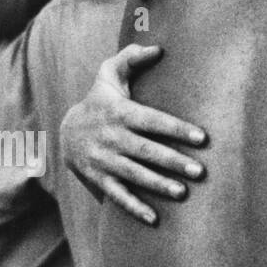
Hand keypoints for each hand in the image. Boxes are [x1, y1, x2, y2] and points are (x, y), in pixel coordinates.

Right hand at [61, 44, 206, 225]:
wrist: (64, 131)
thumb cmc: (100, 100)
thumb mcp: (109, 75)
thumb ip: (131, 58)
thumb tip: (158, 47)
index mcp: (120, 113)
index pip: (153, 121)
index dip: (177, 129)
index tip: (202, 137)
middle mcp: (112, 138)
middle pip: (147, 151)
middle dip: (174, 161)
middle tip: (201, 171)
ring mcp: (104, 161)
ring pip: (134, 175)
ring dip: (158, 185)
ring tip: (184, 193)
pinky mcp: (98, 179)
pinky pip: (117, 196)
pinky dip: (134, 208)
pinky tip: (154, 219)